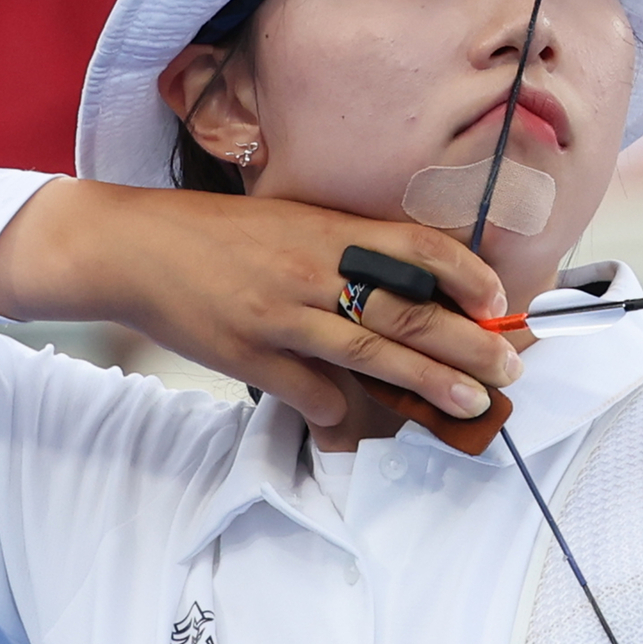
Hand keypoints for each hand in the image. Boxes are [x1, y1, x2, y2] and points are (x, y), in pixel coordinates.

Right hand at [0, 181, 523, 431]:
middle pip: (408, 309)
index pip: (417, 246)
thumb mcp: (293, 221)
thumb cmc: (221, 236)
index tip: (499, 301)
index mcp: (327, 229)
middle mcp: (311, 269)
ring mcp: (281, 315)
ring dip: (429, 384)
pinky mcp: (250, 355)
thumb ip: (347, 249)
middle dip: (467, 344)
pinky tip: (360, 422)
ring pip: (373, 354)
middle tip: (507, 369)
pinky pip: (313, 392)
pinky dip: (341, 410)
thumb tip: (411, 287)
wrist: (135, 249)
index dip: (467, 274)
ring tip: (472, 403)